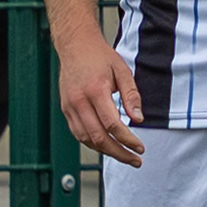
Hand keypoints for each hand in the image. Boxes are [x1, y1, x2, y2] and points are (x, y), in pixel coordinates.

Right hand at [59, 37, 145, 166]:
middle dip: (118, 153)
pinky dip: (92, 143)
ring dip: (106, 151)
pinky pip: (78, 133)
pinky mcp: (65, 109)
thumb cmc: (101, 58)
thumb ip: (131, 96)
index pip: (112, 124)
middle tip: (136, 160)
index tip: (140, 148)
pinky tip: (107, 146)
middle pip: (98, 137)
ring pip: (86, 139)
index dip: (127, 140)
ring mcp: (69, 107)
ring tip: (124, 155)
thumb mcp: (123, 72)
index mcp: (95, 92)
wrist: (75, 46)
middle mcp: (79, 102)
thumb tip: (138, 119)